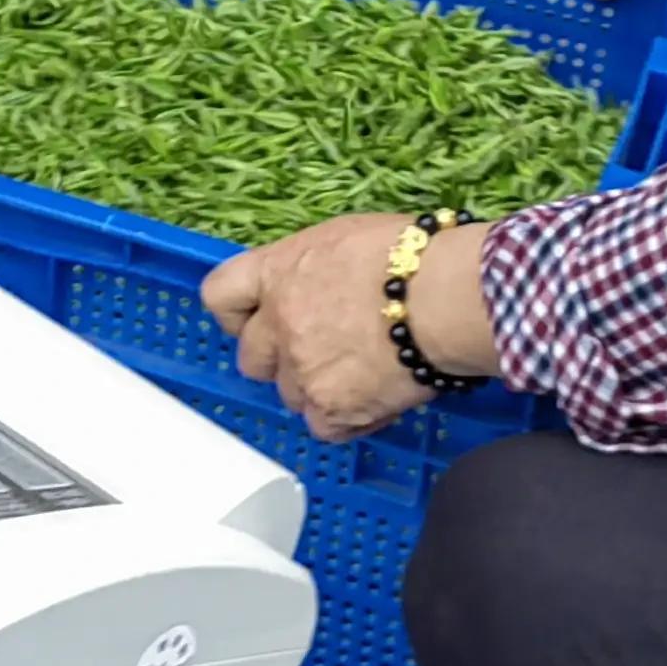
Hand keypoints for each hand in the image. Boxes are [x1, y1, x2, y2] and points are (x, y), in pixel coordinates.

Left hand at [202, 212, 497, 441]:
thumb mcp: (344, 238)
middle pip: (251, 358)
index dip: (238, 313)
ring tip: (362, 372)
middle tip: (323, 351)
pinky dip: (346, 419)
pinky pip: (323, 427)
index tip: (260, 319)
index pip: (219, 296)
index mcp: (276, 272)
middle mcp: (278, 324)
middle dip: (280, 359)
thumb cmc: (412, 256)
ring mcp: (301, 370)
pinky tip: (376, 398)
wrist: (446, 297)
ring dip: (317, 389)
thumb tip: (313, 283)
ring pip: (289, 395)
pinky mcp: (331, 409)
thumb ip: (309, 267)